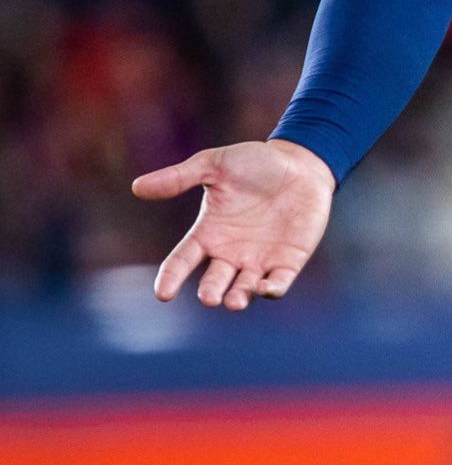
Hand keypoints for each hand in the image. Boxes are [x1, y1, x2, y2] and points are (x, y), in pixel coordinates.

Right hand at [132, 139, 336, 309]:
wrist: (301, 163)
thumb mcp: (214, 165)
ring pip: (244, 289)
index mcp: (208, 233)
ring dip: (239, 298)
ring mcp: (259, 258)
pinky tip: (267, 289)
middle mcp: (230, 252)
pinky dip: (272, 289)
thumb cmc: (256, 162)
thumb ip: (179, 178)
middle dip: (211, 292)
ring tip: (234, 302)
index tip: (163, 294)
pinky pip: (278, 282)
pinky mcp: (288, 260)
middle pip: (215, 282)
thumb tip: (137, 187)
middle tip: (209, 297)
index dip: (171, 278)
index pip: (182, 261)